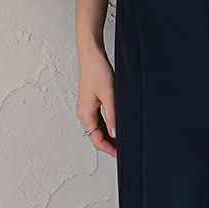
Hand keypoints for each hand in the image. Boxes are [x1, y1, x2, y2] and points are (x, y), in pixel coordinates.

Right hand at [76, 44, 116, 158]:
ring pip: (98, 127)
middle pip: (96, 135)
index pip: (96, 140)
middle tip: (125, 148)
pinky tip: (117, 123)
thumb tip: (115, 133)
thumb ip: (112, 115)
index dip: (109, 148)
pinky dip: (107, 124)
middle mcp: (83, 112)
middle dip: (110, 143)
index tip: (121, 154)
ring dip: (109, 133)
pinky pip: (99, 118)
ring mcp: (86, 107)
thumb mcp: (109, 94)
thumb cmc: (97, 70)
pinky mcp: (91, 100)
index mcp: (85, 114)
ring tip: (123, 138)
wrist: (91, 53)